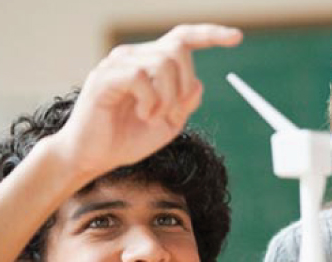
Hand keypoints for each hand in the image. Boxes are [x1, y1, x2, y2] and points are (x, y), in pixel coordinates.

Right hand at [51, 24, 241, 177]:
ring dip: (167, 97)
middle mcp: (134, 56)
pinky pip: (141, 76)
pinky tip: (142, 114)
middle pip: (178, 51)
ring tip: (152, 116)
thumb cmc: (128, 138)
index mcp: (151, 64)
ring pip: (163, 63)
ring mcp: (118, 64)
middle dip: (185, 85)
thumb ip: (187, 102)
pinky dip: (150, 100)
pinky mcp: (105, 77)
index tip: (237, 37)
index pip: (183, 39)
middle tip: (173, 112)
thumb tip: (197, 83)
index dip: (211, 34)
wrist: (94, 157)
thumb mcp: (170, 123)